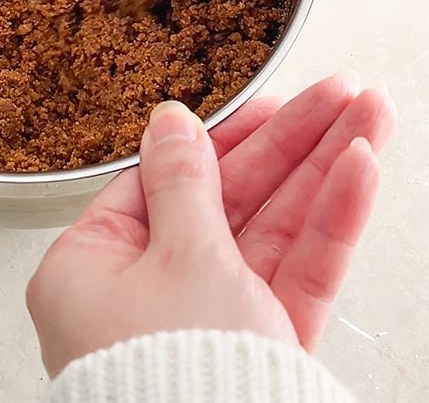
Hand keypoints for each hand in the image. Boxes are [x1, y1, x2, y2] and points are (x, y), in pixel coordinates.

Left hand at [26, 74, 395, 376]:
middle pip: (226, 199)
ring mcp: (206, 324)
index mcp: (90, 268)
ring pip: (272, 230)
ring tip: (372, 115)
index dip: (220, 138)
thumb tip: (168, 122)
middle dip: (291, 143)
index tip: (267, 102)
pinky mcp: (259, 351)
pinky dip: (329, 223)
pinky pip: (294, 274)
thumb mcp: (177, 257)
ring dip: (324, 169)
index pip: (159, 183)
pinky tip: (360, 169)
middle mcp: (144, 295)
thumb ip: (183, 185)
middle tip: (341, 92)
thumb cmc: (167, 372)